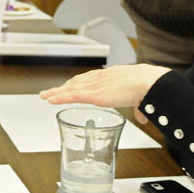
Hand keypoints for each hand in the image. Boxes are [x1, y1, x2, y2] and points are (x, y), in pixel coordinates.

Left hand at [40, 64, 169, 123]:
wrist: (148, 82)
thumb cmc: (148, 87)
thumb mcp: (140, 97)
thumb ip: (137, 107)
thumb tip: (141, 116)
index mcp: (110, 76)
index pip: (89, 78)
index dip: (77, 81)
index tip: (70, 84)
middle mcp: (99, 78)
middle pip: (76, 81)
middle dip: (63, 86)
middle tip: (52, 91)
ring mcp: (95, 86)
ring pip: (70, 88)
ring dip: (56, 92)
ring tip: (45, 96)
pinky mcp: (93, 95)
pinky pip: (71, 96)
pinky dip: (59, 97)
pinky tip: (50, 99)